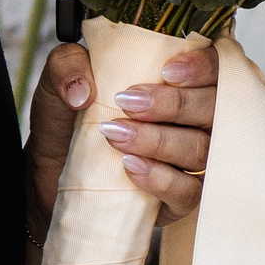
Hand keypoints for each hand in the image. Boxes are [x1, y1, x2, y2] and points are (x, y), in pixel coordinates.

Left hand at [25, 39, 217, 233]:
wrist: (49, 172)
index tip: (167, 71)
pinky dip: (161, 178)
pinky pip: (189, 191)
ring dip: (159, 139)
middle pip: (213, 108)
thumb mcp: (57, 84)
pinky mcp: (181, 198)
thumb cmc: (67, 121)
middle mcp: (192, 120)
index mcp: (175, 83)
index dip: (203, 66)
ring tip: (116, 134)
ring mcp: (190, 161)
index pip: (214, 67)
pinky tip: (130, 166)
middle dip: (173, 104)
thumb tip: (83, 89)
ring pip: (201, 148)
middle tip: (128, 102)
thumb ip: (66, 66)